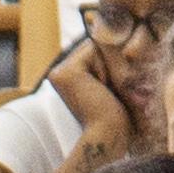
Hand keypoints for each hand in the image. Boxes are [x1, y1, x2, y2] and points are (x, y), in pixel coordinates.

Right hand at [42, 42, 135, 161]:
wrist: (109, 133)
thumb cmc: (116, 114)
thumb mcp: (111, 83)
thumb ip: (107, 62)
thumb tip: (111, 39)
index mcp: (66, 77)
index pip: (94, 52)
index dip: (109, 65)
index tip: (107, 93)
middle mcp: (58, 74)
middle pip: (94, 46)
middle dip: (109, 63)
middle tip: (106, 92)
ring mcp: (58, 73)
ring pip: (95, 46)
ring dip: (108, 66)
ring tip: (104, 91)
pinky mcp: (65, 73)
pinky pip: (94, 49)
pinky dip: (105, 66)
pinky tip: (100, 88)